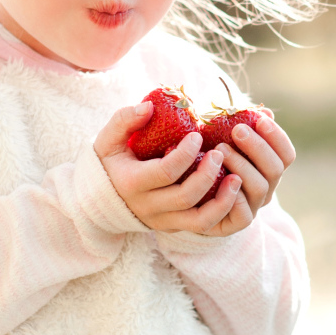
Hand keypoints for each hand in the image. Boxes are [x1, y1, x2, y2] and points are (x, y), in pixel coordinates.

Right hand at [94, 103, 247, 236]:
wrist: (99, 200)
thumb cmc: (108, 163)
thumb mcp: (108, 140)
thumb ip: (124, 120)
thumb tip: (149, 106)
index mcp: (132, 183)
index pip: (165, 172)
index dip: (186, 154)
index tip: (197, 136)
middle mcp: (148, 207)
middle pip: (186, 197)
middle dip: (208, 174)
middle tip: (220, 153)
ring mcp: (162, 221)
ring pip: (199, 220)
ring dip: (222, 200)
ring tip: (236, 177)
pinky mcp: (174, 228)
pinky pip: (202, 226)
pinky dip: (221, 211)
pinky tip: (232, 191)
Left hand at [215, 109, 295, 222]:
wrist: (185, 199)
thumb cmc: (207, 161)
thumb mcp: (222, 140)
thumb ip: (241, 127)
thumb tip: (265, 111)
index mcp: (268, 168)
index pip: (286, 154)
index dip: (277, 137)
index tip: (260, 120)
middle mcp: (265, 188)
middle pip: (275, 169)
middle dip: (258, 147)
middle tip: (237, 130)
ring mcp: (252, 207)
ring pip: (259, 188)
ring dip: (242, 165)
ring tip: (220, 149)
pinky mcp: (234, 224)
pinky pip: (243, 216)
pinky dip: (234, 198)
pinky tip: (221, 180)